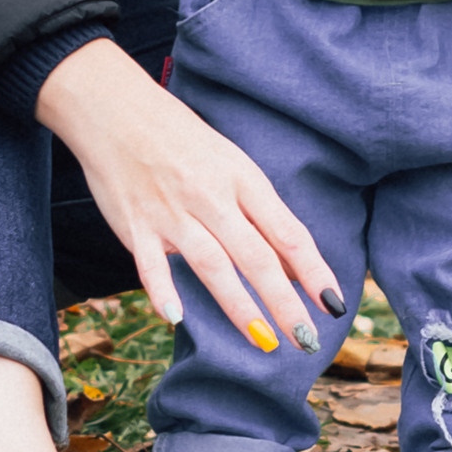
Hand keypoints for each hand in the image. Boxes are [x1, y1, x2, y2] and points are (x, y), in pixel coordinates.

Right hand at [35, 37, 341, 351]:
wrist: (117, 111)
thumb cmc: (184, 142)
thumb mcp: (232, 166)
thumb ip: (261, 215)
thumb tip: (296, 267)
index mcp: (242, 179)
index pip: (287, 232)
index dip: (314, 270)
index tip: (334, 305)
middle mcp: (211, 197)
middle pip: (255, 256)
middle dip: (284, 301)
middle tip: (307, 339)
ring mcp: (171, 212)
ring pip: (211, 264)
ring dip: (239, 306)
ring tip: (264, 341)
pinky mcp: (135, 225)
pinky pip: (149, 263)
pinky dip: (161, 289)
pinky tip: (176, 318)